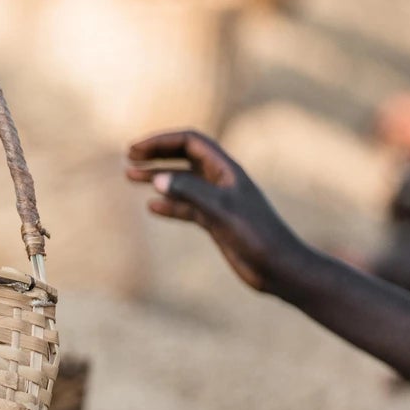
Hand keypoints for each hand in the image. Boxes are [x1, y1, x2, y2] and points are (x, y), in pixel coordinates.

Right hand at [125, 131, 306, 293]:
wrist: (279, 267)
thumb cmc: (256, 236)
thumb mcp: (221, 210)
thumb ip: (190, 192)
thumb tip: (157, 179)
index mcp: (226, 170)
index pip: (190, 142)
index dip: (162, 141)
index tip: (136, 150)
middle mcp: (221, 181)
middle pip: (184, 157)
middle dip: (157, 154)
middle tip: (129, 157)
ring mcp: (218, 202)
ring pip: (182, 182)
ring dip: (157, 177)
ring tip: (130, 177)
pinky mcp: (216, 222)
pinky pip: (187, 207)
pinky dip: (169, 205)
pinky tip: (152, 208)